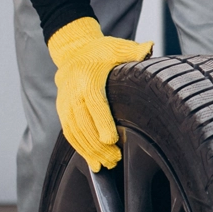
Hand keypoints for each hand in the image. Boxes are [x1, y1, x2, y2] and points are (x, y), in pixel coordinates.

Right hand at [47, 17, 151, 170]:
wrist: (72, 53)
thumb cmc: (100, 52)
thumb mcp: (117, 47)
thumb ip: (133, 50)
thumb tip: (149, 47)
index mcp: (88, 78)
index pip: (94, 103)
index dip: (101, 122)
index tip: (111, 140)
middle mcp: (73, 93)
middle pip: (84, 123)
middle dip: (98, 144)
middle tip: (115, 159)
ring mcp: (65, 104)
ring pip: (75, 133)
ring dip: (90, 151)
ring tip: (107, 165)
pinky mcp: (62, 112)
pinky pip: (69, 134)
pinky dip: (80, 150)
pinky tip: (94, 162)